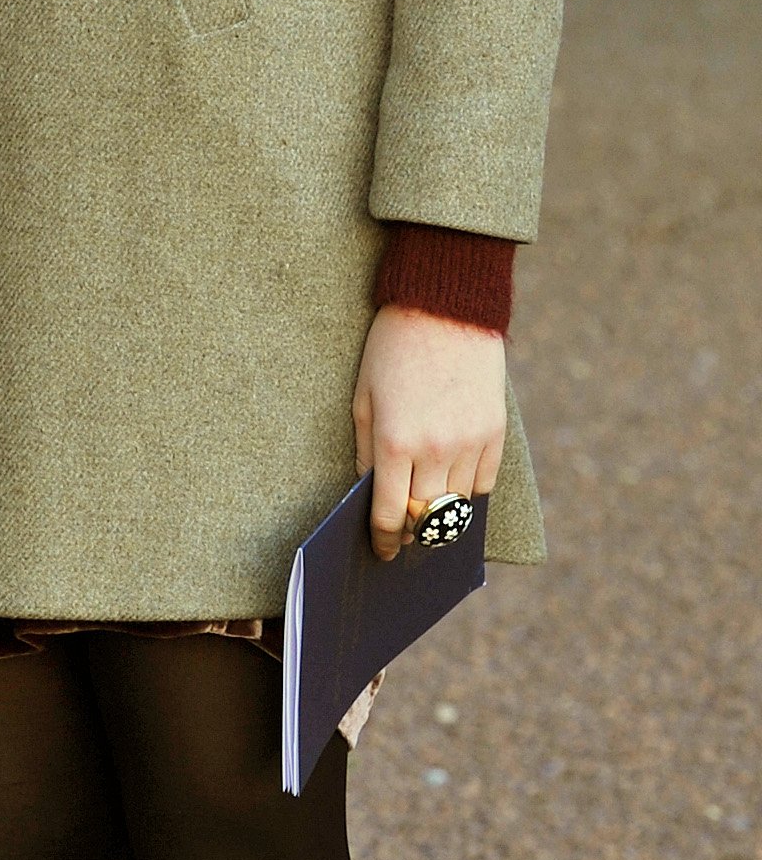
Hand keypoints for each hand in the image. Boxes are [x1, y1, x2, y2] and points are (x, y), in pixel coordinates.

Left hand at [352, 304, 504, 560]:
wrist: (445, 308)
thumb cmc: (392, 351)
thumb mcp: (363, 399)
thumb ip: (367, 452)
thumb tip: (371, 495)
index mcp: (396, 442)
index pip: (391, 514)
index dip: (385, 540)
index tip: (382, 551)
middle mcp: (436, 449)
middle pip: (427, 517)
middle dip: (413, 533)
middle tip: (404, 538)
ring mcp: (471, 442)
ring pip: (458, 505)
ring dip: (441, 515)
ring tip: (427, 516)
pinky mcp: (495, 432)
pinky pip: (483, 483)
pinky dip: (467, 492)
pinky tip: (452, 488)